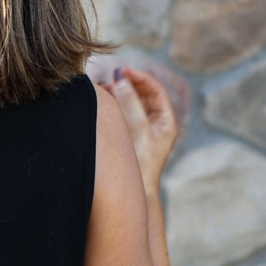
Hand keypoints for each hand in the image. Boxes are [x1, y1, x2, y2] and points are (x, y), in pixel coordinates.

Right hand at [103, 66, 178, 193]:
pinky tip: (100, 105)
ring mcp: (141, 132)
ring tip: (101, 89)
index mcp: (166, 122)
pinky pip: (121, 116)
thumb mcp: (137, 129)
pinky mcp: (128, 138)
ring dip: (117, 95)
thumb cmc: (140, 164)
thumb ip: (130, 103)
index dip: (140, 78)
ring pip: (130, 105)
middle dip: (126, 85)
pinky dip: (112, 108)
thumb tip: (120, 78)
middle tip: (109, 78)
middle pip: (142, 96)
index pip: (155, 90)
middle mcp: (156, 125)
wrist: (134, 194)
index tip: (123, 71)